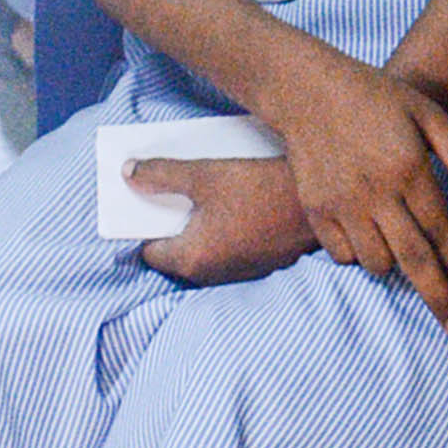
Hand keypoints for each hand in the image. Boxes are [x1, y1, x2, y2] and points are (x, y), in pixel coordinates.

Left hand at [134, 155, 313, 287]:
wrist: (318, 201)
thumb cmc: (260, 188)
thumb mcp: (205, 173)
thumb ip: (161, 174)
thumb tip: (128, 173)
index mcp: (192, 259)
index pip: (149, 251)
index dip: (143, 224)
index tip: (143, 201)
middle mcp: (214, 275)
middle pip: (177, 253)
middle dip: (170, 225)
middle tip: (170, 193)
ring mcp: (239, 272)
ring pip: (204, 251)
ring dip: (197, 229)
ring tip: (201, 195)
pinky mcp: (261, 263)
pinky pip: (228, 249)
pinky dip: (221, 232)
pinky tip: (230, 204)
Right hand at [252, 45, 447, 329]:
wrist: (306, 91)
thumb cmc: (376, 98)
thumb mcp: (427, 114)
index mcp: (409, 170)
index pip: (441, 233)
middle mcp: (376, 193)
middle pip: (413, 261)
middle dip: (438, 298)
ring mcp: (342, 204)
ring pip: (377, 262)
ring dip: (397, 269)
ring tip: (407, 259)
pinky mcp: (316, 210)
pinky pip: (343, 254)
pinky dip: (360, 257)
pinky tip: (372, 244)